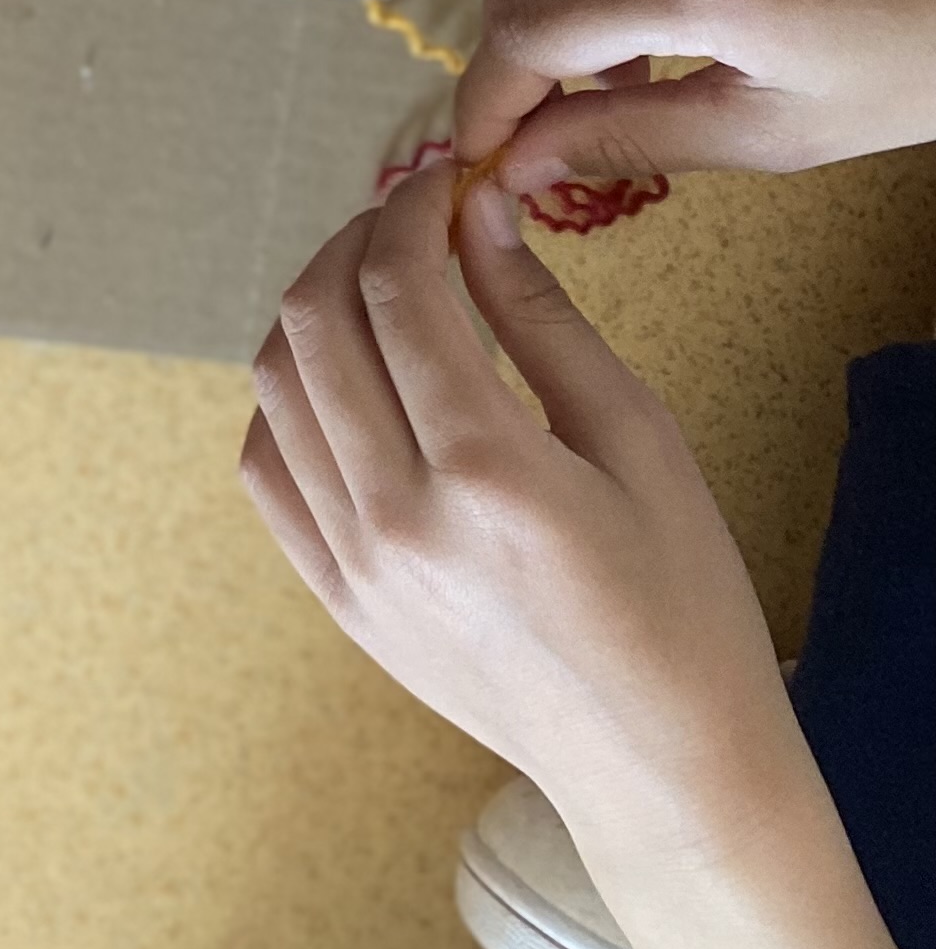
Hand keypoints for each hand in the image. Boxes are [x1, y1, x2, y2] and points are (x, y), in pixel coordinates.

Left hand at [242, 166, 793, 830]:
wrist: (665, 768)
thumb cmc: (682, 600)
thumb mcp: (639, 439)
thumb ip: (541, 315)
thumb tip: (474, 210)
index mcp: (486, 472)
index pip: (395, 288)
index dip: (408, 208)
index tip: (441, 181)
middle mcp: (398, 518)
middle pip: (313, 322)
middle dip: (353, 242)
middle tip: (409, 221)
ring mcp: (356, 568)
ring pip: (274, 387)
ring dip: (314, 310)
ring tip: (379, 287)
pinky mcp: (339, 603)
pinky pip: (266, 469)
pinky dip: (286, 400)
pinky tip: (347, 378)